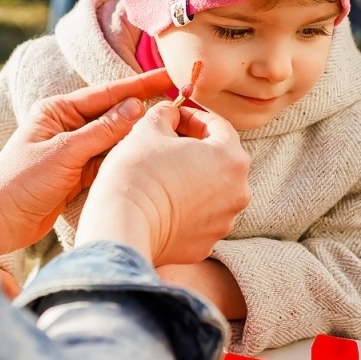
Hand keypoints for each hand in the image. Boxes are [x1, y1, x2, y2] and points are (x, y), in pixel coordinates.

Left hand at [0, 69, 175, 256]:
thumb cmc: (20, 182)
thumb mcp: (64, 153)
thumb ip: (101, 131)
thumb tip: (135, 107)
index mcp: (57, 111)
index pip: (106, 94)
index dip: (140, 86)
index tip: (167, 77)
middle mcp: (67, 127)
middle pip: (114, 115)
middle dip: (144, 110)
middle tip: (179, 103)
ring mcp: (73, 151)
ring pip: (114, 140)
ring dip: (138, 137)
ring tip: (171, 130)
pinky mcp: (77, 174)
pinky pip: (108, 161)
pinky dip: (125, 159)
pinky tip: (147, 156)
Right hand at [75, 103, 250, 266]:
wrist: (122, 225)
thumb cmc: (138, 172)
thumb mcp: (148, 128)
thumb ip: (166, 114)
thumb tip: (170, 115)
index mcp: (232, 158)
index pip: (219, 126)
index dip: (195, 117)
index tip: (175, 117)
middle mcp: (238, 192)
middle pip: (221, 160)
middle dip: (197, 149)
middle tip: (168, 143)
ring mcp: (224, 221)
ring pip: (213, 191)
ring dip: (193, 179)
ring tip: (164, 175)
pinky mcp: (206, 244)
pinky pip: (201, 218)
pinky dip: (187, 208)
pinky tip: (164, 202)